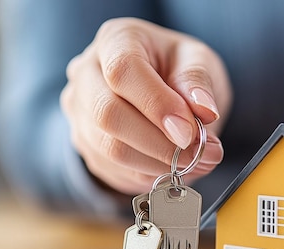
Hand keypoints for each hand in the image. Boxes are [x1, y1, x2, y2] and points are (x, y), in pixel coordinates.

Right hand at [60, 18, 231, 194]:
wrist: (160, 91)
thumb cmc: (178, 69)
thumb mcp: (198, 61)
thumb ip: (199, 82)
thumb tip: (204, 110)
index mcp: (115, 39)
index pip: (123, 71)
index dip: (157, 105)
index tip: (190, 132)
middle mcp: (85, 73)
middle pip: (108, 115)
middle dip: (160, 144)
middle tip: (203, 153)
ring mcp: (79, 111)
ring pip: (111, 150)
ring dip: (160, 164)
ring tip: (198, 162)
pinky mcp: (85, 145)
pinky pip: (116, 170)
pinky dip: (152, 175)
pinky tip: (177, 167)